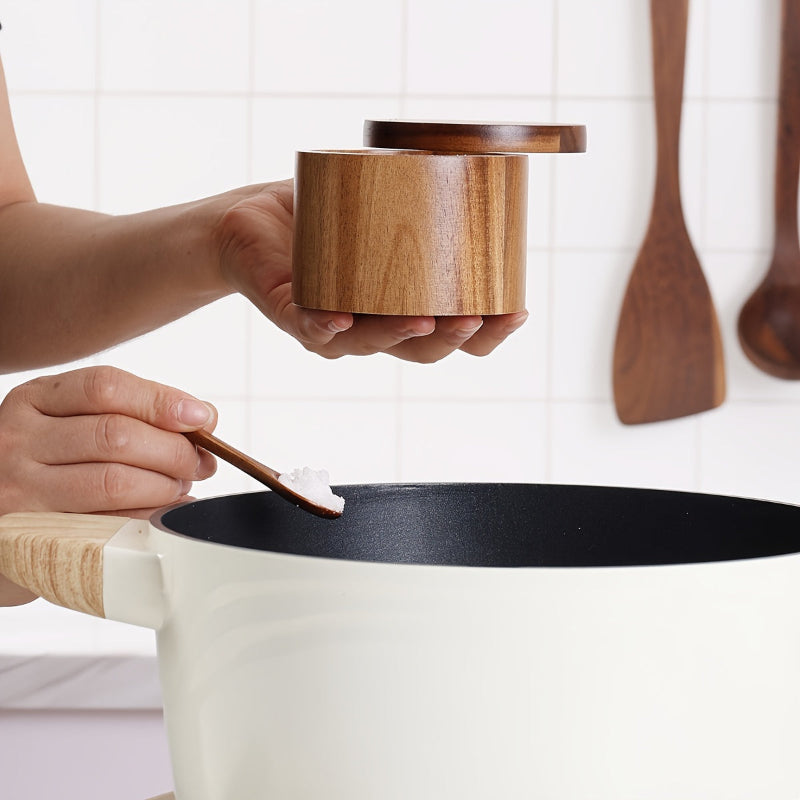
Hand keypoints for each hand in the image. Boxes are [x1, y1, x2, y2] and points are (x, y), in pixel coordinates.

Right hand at [0, 366, 217, 605]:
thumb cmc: (44, 466)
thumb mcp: (70, 423)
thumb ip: (131, 412)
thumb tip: (202, 416)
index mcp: (35, 400)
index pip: (105, 387)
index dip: (161, 401)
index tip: (201, 418)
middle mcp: (19, 440)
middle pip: (116, 436)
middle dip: (173, 451)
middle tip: (199, 463)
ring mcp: (21, 490)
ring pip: (114, 482)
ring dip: (166, 486)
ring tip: (181, 488)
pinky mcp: (33, 538)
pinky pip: (108, 525)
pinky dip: (148, 518)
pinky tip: (164, 514)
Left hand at [216, 179, 528, 362]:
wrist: (250, 219)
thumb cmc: (319, 216)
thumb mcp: (377, 202)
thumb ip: (417, 189)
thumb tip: (467, 148)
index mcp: (400, 307)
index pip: (454, 334)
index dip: (488, 333)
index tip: (517, 310)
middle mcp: (371, 326)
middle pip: (423, 351)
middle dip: (455, 340)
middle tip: (477, 316)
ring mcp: (332, 328)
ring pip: (371, 344)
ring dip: (400, 336)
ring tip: (426, 319)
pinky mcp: (291, 313)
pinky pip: (310, 328)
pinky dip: (327, 326)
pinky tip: (343, 319)